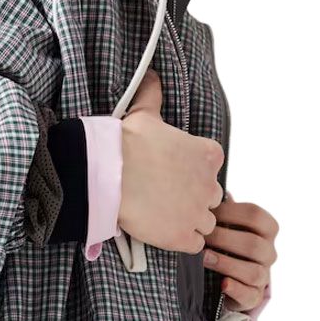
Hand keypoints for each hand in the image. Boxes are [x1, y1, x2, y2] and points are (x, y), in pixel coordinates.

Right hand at [117, 69, 224, 252]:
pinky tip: (164, 233)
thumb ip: (152, 95)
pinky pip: (195, 245)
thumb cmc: (127, 143)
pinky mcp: (184, 237)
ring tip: (164, 218)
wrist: (108, 175)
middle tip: (167, 198)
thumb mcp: (144, 114)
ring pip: (205, 223)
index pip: (211, 170)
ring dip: (188, 222)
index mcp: (208, 155)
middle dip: (193, 199)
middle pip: (211, 198)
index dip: (193, 174)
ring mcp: (198, 213)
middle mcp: (210, 185)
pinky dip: (182, 241)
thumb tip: (151, 75)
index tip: (173, 176)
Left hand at [202, 192, 276, 310]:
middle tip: (201, 237)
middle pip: (254, 244)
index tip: (207, 212)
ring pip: (253, 271)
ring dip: (226, 263)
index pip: (255, 215)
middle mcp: (269, 251)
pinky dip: (235, 289)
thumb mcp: (224, 223)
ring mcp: (263, 275)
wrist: (224, 276)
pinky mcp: (253, 296)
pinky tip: (222, 283)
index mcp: (266, 229)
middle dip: (224, 239)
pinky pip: (249, 294)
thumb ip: (221, 207)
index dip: (231, 213)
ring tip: (204, 258)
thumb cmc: (223, 242)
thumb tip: (208, 178)